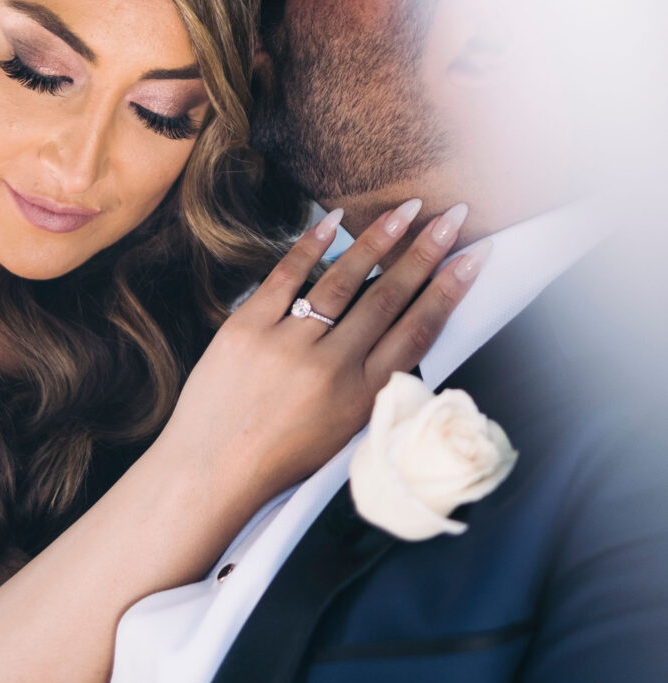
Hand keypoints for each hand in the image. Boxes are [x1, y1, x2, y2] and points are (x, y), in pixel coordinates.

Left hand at [158, 201, 485, 515]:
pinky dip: (311, 244)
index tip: (471, 259)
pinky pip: (285, 276)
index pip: (417, 332)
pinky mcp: (246, 330)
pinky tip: (335, 218)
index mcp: (362, 399)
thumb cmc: (278, 458)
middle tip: (452, 217)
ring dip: (380, 239)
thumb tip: (395, 328)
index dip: (448, 292)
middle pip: (388, 298)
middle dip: (426, 253)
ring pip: (343, 279)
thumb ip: (372, 384)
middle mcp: (330, 369)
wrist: (211, 472)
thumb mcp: (345, 432)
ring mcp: (286, 346)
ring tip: (407, 209)